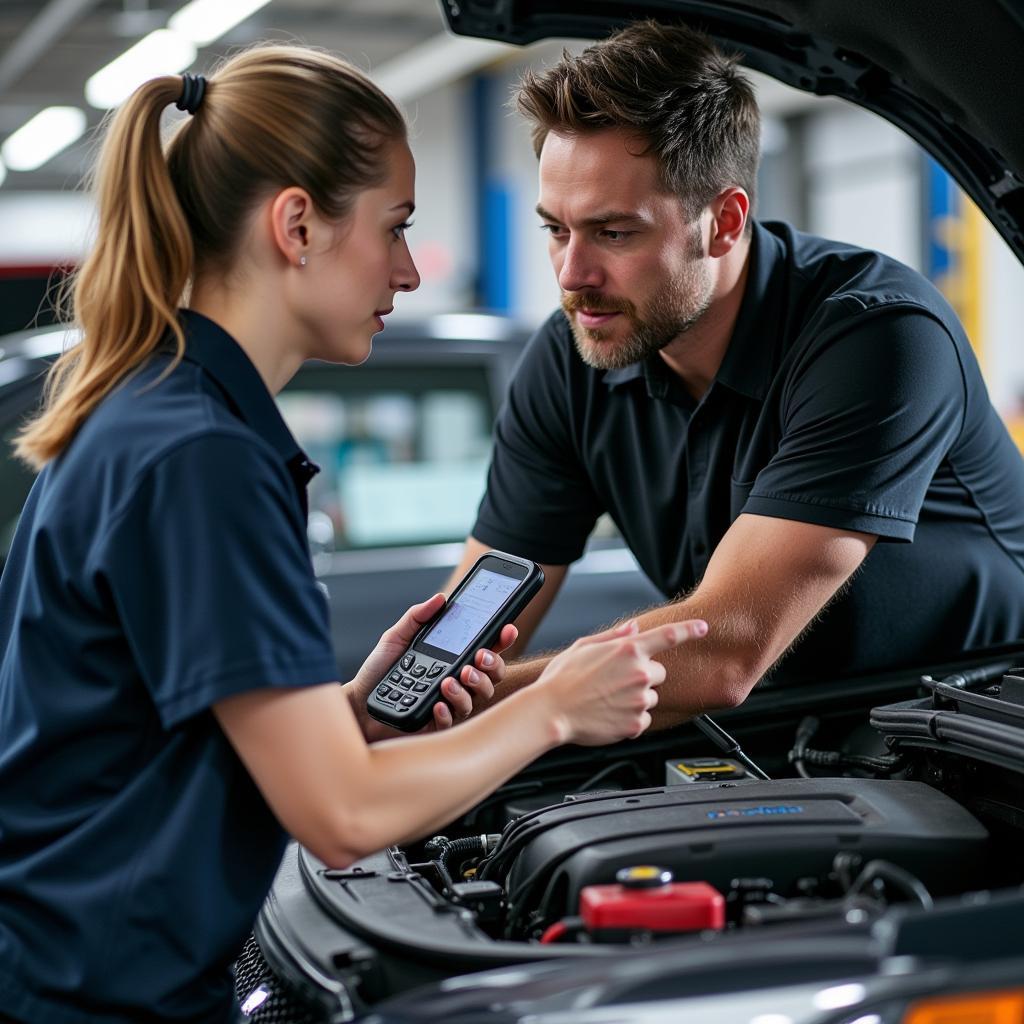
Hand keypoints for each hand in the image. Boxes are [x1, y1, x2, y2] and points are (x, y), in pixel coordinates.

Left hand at [346, 594, 516, 736]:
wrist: (357, 702)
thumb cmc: (379, 671)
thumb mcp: (397, 637)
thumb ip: (418, 617)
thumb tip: (440, 598)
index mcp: (452, 659)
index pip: (485, 649)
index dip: (501, 639)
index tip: (507, 628)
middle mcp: (456, 681)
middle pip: (492, 676)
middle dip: (491, 665)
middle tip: (477, 658)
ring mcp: (449, 703)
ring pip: (477, 699)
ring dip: (469, 688)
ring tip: (450, 679)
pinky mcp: (436, 723)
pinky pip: (452, 720)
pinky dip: (447, 711)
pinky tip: (437, 703)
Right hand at [537, 618, 707, 745]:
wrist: (551, 711)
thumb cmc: (562, 678)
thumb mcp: (584, 646)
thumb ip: (614, 637)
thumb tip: (633, 628)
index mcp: (628, 650)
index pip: (669, 635)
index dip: (690, 629)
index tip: (704, 627)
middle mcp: (639, 673)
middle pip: (659, 673)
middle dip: (643, 676)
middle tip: (617, 681)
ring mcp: (640, 700)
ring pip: (651, 697)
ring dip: (636, 698)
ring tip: (607, 699)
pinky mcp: (637, 724)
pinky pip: (644, 719)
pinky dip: (631, 718)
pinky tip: (609, 714)